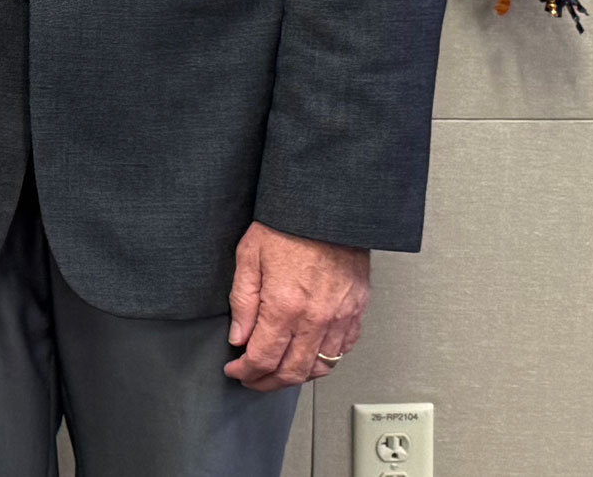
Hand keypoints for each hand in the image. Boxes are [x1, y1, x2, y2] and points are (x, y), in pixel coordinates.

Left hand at [224, 221, 369, 389]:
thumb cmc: (288, 225)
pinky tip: (308, 356)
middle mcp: (315, 318)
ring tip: (277, 373)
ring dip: (295, 377)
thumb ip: (243, 302)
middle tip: (252, 379)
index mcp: (285, 305)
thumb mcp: (249, 256)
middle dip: (266, 382)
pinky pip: (342, 351)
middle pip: (291, 372)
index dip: (245, 371)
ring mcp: (340, 317)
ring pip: (319, 368)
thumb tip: (239, 337)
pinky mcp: (356, 312)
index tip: (235, 369)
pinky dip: (323, 362)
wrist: (328, 209)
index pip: (263, 358)